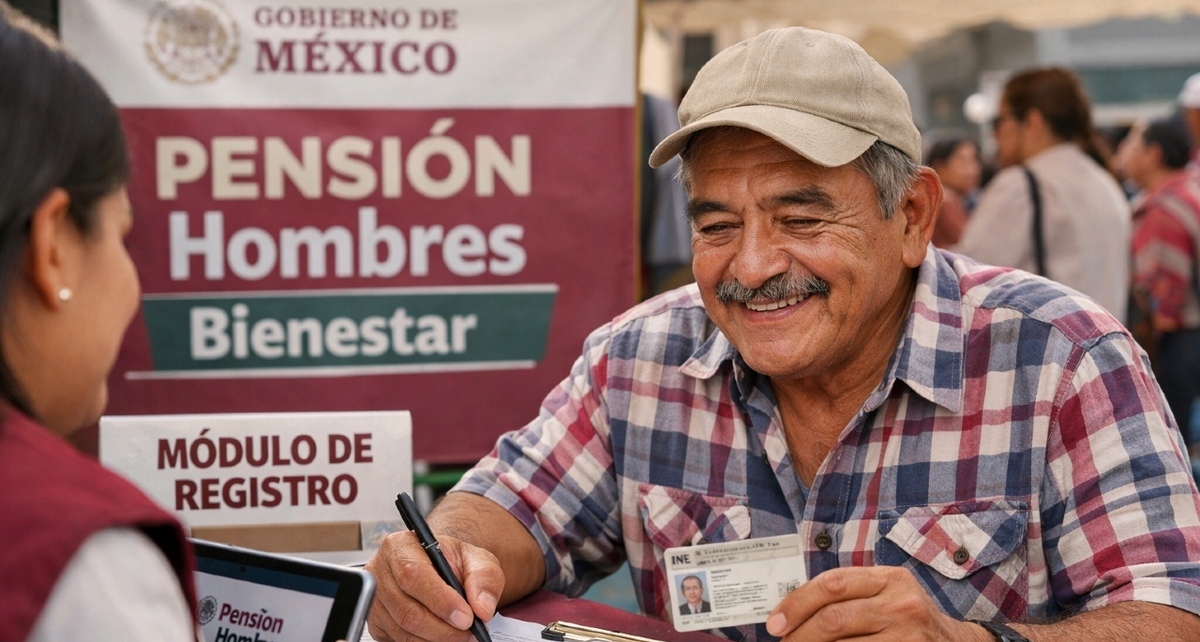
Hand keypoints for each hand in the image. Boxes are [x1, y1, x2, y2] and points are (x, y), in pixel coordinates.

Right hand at [364, 530, 504, 641]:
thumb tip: (482, 607)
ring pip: (404, 631)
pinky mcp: (376, 623)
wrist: (442, 570)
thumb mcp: (476, 559)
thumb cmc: (452, 562)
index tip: (466, 617)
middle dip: (443, 628)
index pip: (414, 575)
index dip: (441, 600)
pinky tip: (441, 636)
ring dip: (437, 639)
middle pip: (408, 610)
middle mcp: (380, 572)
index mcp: (401, 546)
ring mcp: (375, 600)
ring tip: (460, 634)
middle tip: (469, 632)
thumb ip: (484, 577)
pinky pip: (400, 641)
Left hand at [765, 566, 991, 641]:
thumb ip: (848, 595)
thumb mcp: (886, 594)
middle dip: (799, 635)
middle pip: (833, 619)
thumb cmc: (909, 619)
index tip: (775, 622)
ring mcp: (908, 636)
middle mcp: (901, 605)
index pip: (832, 585)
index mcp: (890, 579)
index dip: (797, 603)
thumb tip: (790, 612)